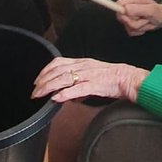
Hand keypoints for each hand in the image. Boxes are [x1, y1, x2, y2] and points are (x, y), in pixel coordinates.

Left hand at [32, 56, 147, 104]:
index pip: (59, 62)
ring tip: (39, 95)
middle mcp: (83, 66)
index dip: (45, 71)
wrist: (128, 79)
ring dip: (48, 87)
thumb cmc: (111, 79)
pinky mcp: (94, 85)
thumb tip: (66, 95)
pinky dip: (64, 93)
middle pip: (57, 71)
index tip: (37, 80)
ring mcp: (88, 75)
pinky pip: (76, 89)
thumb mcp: (91, 77)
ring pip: (63, 78)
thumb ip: (77, 84)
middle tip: (34, 92)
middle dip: (43, 81)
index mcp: (82, 62)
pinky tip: (55, 98)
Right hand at [117, 0, 161, 36]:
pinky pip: (129, 30)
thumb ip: (138, 9)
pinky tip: (144, 25)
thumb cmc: (161, 12)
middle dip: (133, 22)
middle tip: (143, 19)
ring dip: (137, 27)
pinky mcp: (131, 22)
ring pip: (126, 25)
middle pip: (121, 17)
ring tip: (146, 21)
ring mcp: (130, 14)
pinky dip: (137, 31)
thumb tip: (125, 9)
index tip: (128, 17)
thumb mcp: (152, 10)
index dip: (122, 13)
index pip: (118, 4)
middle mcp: (131, 5)